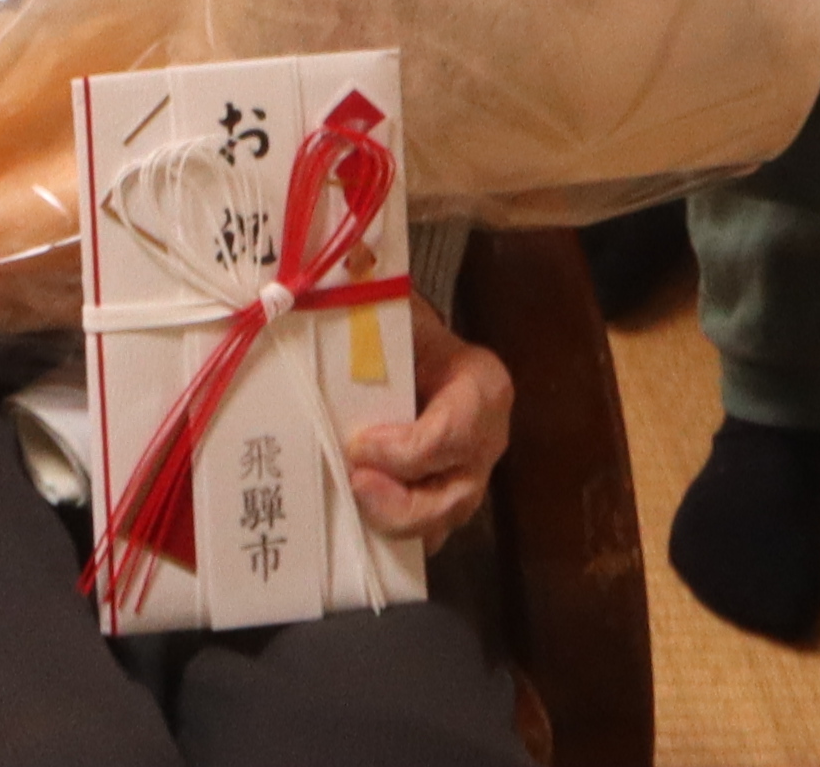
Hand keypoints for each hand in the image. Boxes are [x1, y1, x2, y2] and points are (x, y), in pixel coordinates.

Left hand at [344, 306, 512, 547]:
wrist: (415, 348)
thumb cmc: (404, 326)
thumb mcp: (399, 309)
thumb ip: (374, 305)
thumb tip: (331, 283)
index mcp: (483, 385)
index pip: (453, 433)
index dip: (405, 450)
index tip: (358, 444)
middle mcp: (488, 439)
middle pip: (456, 493)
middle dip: (404, 502)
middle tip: (354, 484)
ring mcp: (471, 476)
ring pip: (444, 521)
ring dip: (396, 524)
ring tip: (352, 507)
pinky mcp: (448, 499)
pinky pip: (429, 533)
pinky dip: (395, 537)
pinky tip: (357, 533)